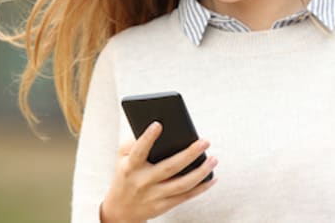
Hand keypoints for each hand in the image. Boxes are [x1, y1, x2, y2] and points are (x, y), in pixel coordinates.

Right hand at [100, 122, 217, 222]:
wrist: (120, 211)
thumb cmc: (125, 176)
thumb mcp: (122, 159)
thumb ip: (134, 143)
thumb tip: (157, 128)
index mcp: (130, 167)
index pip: (139, 151)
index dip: (148, 138)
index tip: (158, 124)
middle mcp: (143, 182)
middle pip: (169, 167)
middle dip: (189, 154)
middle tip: (205, 141)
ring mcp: (154, 196)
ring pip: (182, 184)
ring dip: (201, 172)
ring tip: (214, 159)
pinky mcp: (163, 206)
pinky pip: (185, 196)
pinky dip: (201, 187)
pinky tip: (212, 177)